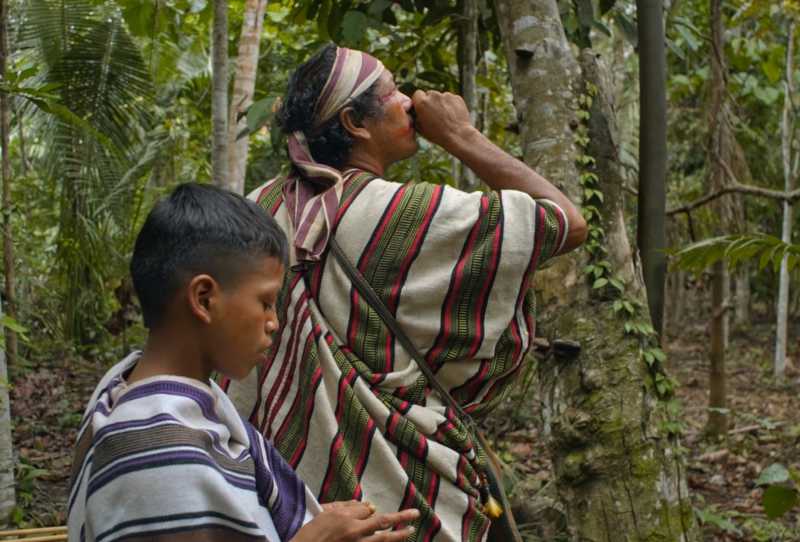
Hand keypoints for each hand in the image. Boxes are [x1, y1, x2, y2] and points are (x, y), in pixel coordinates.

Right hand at [290, 500, 419, 541]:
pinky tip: (390, 541)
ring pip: (381, 541)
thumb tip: (369, 507)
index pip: (369, 513)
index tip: (377, 512)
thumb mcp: (327, 513)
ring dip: (397, 536)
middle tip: (415, 515)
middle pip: (382, 525)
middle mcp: (354, 535)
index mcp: (346, 521)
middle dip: (400, 520)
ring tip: (409, 531)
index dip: (373, 512)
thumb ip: (349, 508)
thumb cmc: (311, 532)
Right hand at [411, 90, 474, 150]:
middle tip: (434, 114)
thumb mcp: (420, 128)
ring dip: (441, 103)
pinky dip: (451, 105)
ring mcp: (446, 95)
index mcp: (422, 102)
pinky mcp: (456, 97)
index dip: (419, 101)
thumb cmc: (437, 134)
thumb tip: (416, 113)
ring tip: (444, 117)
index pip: (417, 94)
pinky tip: (452, 116)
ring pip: (441, 97)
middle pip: (429, 94)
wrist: (458, 136)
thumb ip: (416, 117)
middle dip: (430, 102)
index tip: (422, 108)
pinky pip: (451, 99)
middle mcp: (433, 95)